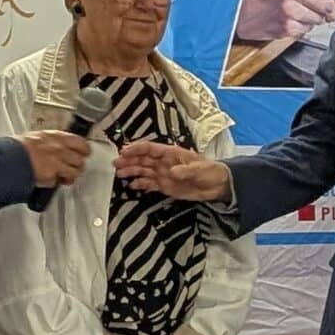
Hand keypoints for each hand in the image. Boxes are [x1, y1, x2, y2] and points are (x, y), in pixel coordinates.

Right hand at [20, 130, 91, 189]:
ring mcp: (59, 161)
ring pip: (76, 171)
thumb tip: (52, 147)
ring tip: (63, 177)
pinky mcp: (55, 174)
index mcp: (56, 136)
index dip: (84, 150)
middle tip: (73, 167)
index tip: (83, 153)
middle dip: (78, 164)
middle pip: (81, 158)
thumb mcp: (34, 138)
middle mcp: (60, 147)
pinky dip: (58, 182)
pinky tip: (52, 181)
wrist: (10, 158)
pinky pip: (62, 180)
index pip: (81, 142)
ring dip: (70, 175)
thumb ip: (48, 143)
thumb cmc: (17, 149)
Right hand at [114, 142, 231, 201]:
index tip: (125, 151)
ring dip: (131, 171)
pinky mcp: (166, 186)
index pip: (151, 148)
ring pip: (144, 170)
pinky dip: (140, 184)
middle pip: (143, 159)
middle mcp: (165, 162)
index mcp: (172, 153)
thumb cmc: (211, 171)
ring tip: (119, 173)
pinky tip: (131, 185)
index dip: (137, 149)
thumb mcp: (200, 169)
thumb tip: (172, 171)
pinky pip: (149, 183)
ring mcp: (164, 174)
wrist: (218, 186)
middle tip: (117, 163)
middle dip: (129, 160)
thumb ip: (185, 170)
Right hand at [234, 0, 334, 42]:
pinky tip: (290, 21)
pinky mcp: (286, 26)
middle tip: (323, 12)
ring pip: (319, 19)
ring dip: (313, 20)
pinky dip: (302, 28)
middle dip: (329, 11)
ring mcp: (289, 9)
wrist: (235, 8)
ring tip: (300, 14)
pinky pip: (306, 30)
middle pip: (329, 4)